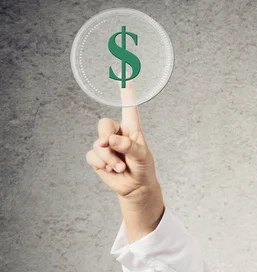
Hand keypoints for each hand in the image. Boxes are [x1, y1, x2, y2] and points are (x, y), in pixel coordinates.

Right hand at [86, 79, 159, 200]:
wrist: (135, 187)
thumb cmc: (143, 168)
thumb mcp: (142, 157)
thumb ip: (129, 147)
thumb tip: (110, 140)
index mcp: (131, 129)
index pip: (128, 108)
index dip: (126, 93)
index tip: (125, 77)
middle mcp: (117, 133)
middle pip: (103, 124)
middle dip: (106, 138)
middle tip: (112, 148)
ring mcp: (105, 145)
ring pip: (98, 144)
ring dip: (109, 159)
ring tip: (120, 167)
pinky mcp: (97, 157)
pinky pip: (92, 156)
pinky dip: (102, 164)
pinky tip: (111, 170)